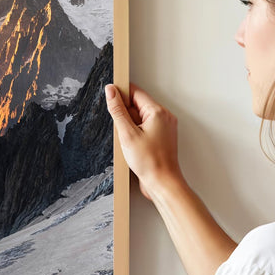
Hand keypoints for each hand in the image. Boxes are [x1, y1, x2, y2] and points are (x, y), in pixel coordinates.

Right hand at [103, 83, 183, 201]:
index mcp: (158, 112)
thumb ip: (118, 110)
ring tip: (129, 142)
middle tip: (122, 131)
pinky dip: (135, 134)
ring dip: (130, 126)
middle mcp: (164, 117)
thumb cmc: (149, 162)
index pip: (136, 92)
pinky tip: (133, 146)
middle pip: (138, 105)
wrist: (162, 183)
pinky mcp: (161, 138)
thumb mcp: (127, 134)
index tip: (110, 97)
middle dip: (125, 115)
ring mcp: (164, 128)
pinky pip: (145, 128)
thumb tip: (111, 91)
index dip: (121, 94)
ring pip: (140, 118)